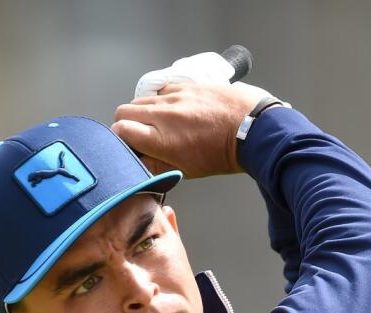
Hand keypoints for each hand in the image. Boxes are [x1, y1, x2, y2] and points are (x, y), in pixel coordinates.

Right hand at [111, 81, 269, 178]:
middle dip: (125, 123)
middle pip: (123, 111)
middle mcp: (164, 115)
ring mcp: (174, 96)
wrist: (251, 128)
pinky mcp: (186, 85)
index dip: (120, 139)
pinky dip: (160, 100)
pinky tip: (174, 110)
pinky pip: (161, 90)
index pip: (120, 131)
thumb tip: (137, 161)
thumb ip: (156, 165)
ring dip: (143, 111)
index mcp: (162, 140)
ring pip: (141, 99)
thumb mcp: (187, 170)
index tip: (128, 145)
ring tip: (159, 124)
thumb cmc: (223, 153)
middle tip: (139, 134)